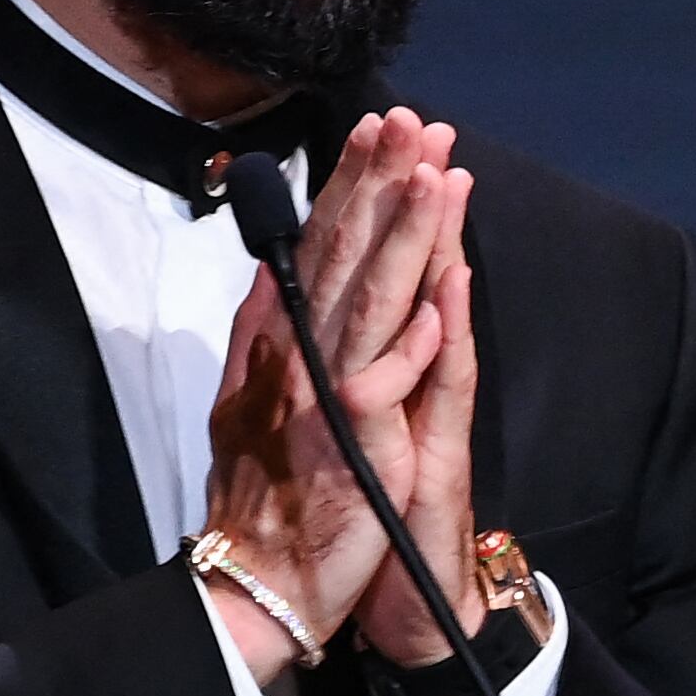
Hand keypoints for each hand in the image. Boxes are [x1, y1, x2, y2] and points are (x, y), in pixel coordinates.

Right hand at [197, 111, 461, 691]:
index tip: (376, 124)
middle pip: (344, 254)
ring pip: (369, 299)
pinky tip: (438, 295)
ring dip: (402, 234)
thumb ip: (269, 331)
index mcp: (283, 342)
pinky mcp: (347, 445)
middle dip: (379, 182)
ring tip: (432, 173)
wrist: (262, 578)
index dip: (351, 184)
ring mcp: (322, 397)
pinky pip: (382, 385)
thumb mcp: (257, 396)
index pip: (321, 245)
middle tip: (410, 117)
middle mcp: (299, 357)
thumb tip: (275, 268)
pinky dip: (408, 342)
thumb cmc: (268, 491)